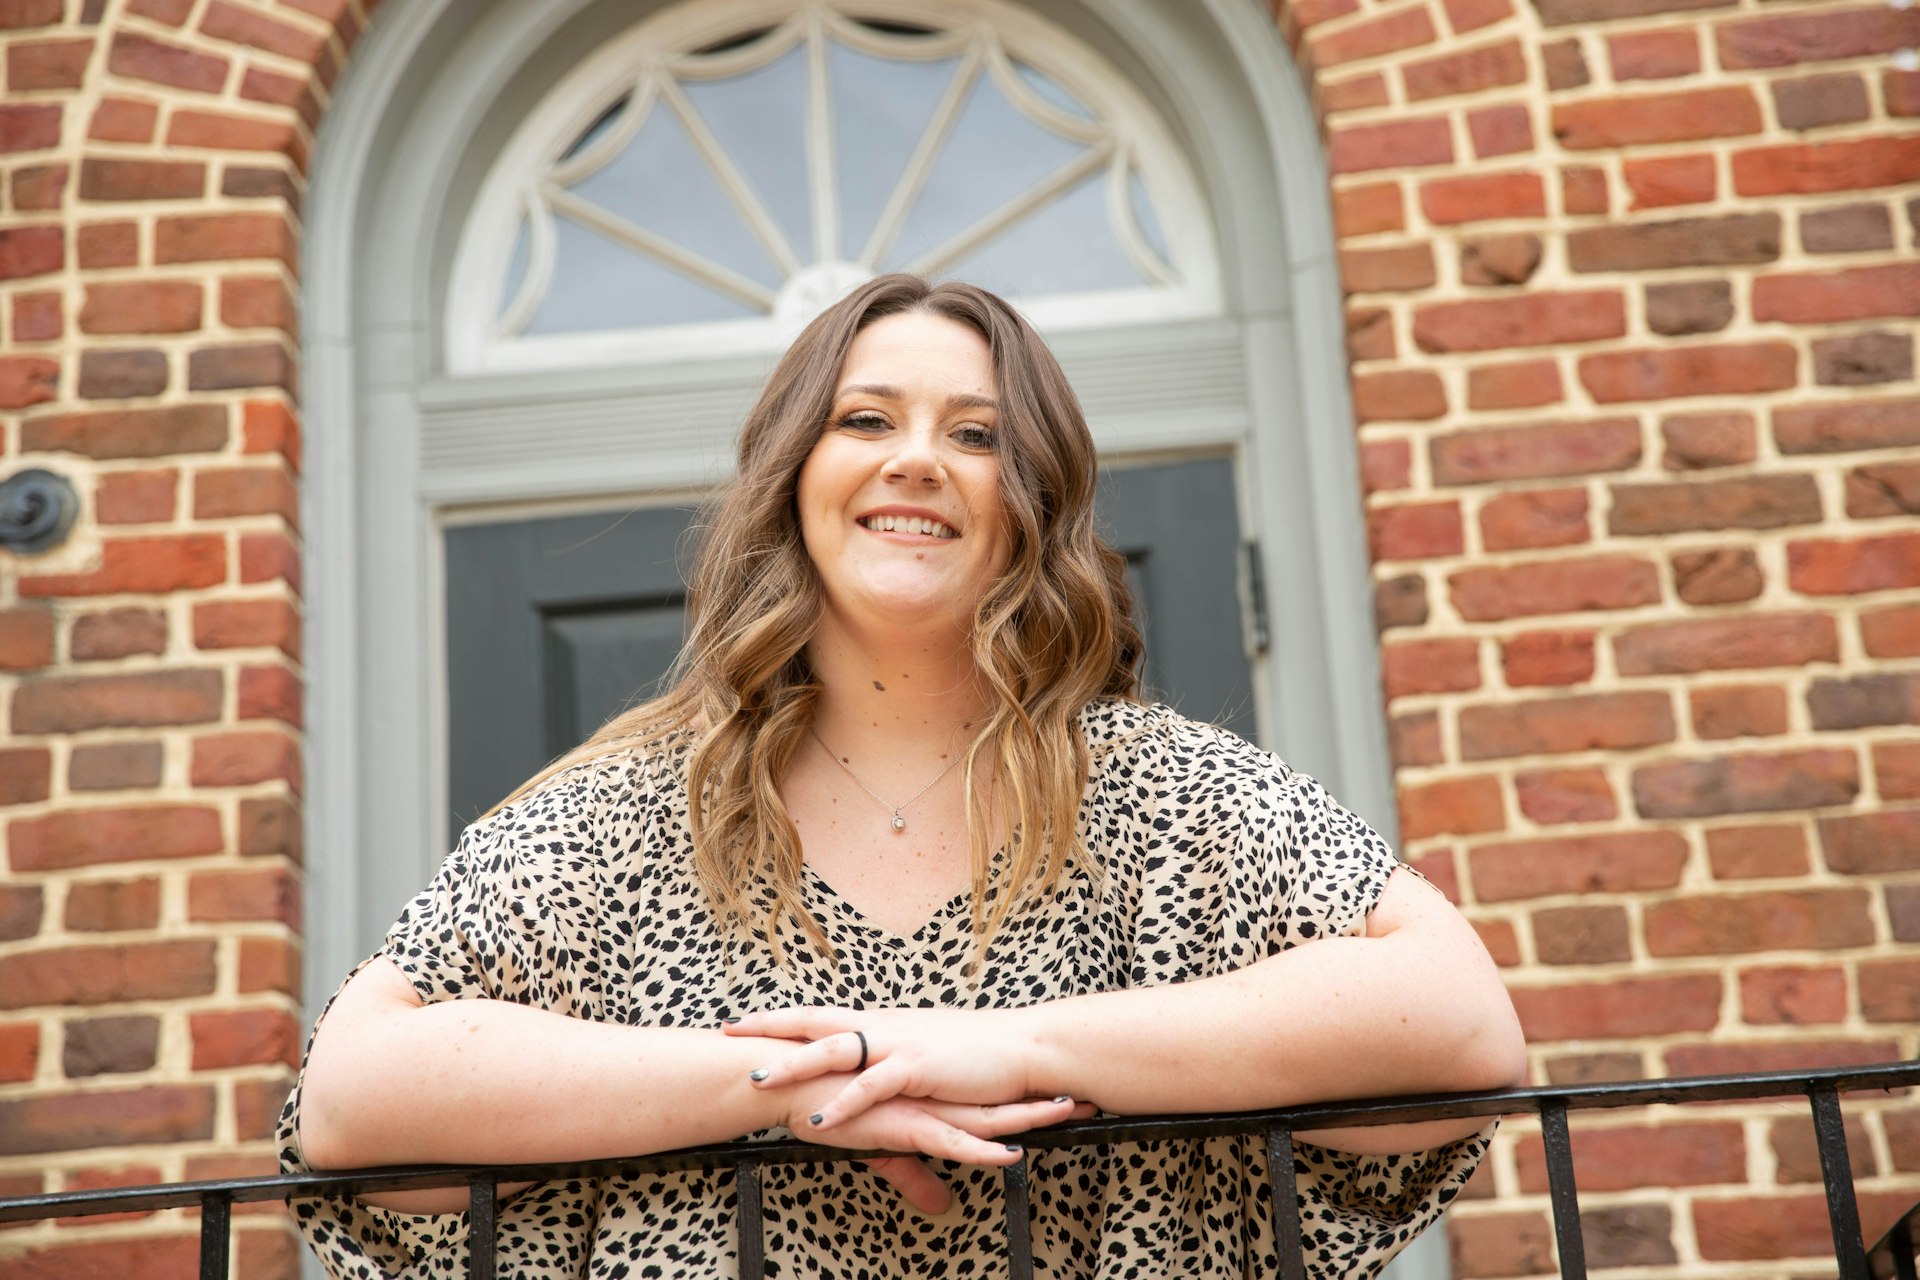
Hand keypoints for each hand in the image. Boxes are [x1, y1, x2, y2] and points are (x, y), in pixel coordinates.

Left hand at [729, 1005, 1048, 1128]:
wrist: (1024, 1046)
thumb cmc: (980, 1054)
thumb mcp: (927, 1053)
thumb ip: (895, 1061)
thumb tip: (872, 1068)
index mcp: (883, 1023)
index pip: (822, 1015)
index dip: (782, 1017)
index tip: (744, 1019)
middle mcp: (885, 1026)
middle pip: (816, 1020)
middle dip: (770, 1025)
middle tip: (728, 1029)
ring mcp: (900, 1043)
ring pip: (836, 1049)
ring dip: (794, 1064)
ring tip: (757, 1080)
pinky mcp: (919, 1067)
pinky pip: (872, 1086)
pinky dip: (842, 1102)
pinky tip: (817, 1117)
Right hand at [773, 1072, 1087, 1214]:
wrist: (786, 1082)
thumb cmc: (825, 1106)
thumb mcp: (879, 1150)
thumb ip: (914, 1179)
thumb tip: (941, 1209)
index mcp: (930, 1094)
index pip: (989, 1097)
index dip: (1028, 1099)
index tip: (1065, 1095)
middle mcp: (933, 1097)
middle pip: (1001, 1102)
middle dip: (1045, 1103)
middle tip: (1089, 1099)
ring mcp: (921, 1108)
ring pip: (985, 1118)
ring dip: (1028, 1118)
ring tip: (1068, 1113)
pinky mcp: (902, 1124)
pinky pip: (950, 1142)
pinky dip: (982, 1151)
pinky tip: (1010, 1155)